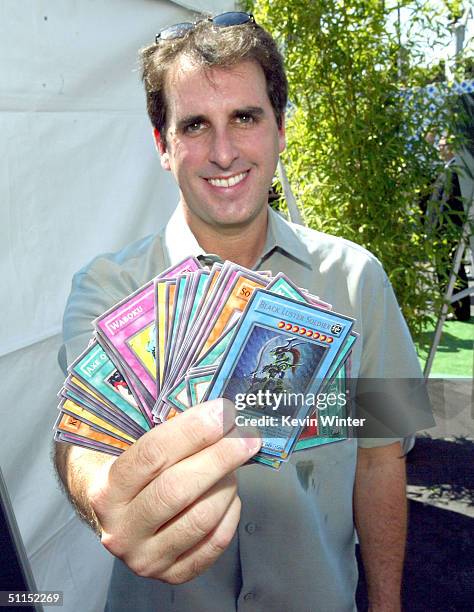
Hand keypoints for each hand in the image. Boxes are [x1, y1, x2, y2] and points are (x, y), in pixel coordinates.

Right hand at [88, 399, 260, 583]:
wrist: (112, 517)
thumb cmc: (129, 473)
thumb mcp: (129, 447)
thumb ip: (165, 431)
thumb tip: (217, 414)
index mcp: (106, 490)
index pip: (153, 455)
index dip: (192, 430)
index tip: (222, 411)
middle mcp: (121, 529)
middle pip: (179, 488)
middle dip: (220, 457)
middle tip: (246, 436)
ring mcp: (146, 558)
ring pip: (201, 518)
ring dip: (227, 484)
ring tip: (233, 466)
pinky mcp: (172, 574)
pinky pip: (215, 543)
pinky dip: (230, 514)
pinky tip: (230, 495)